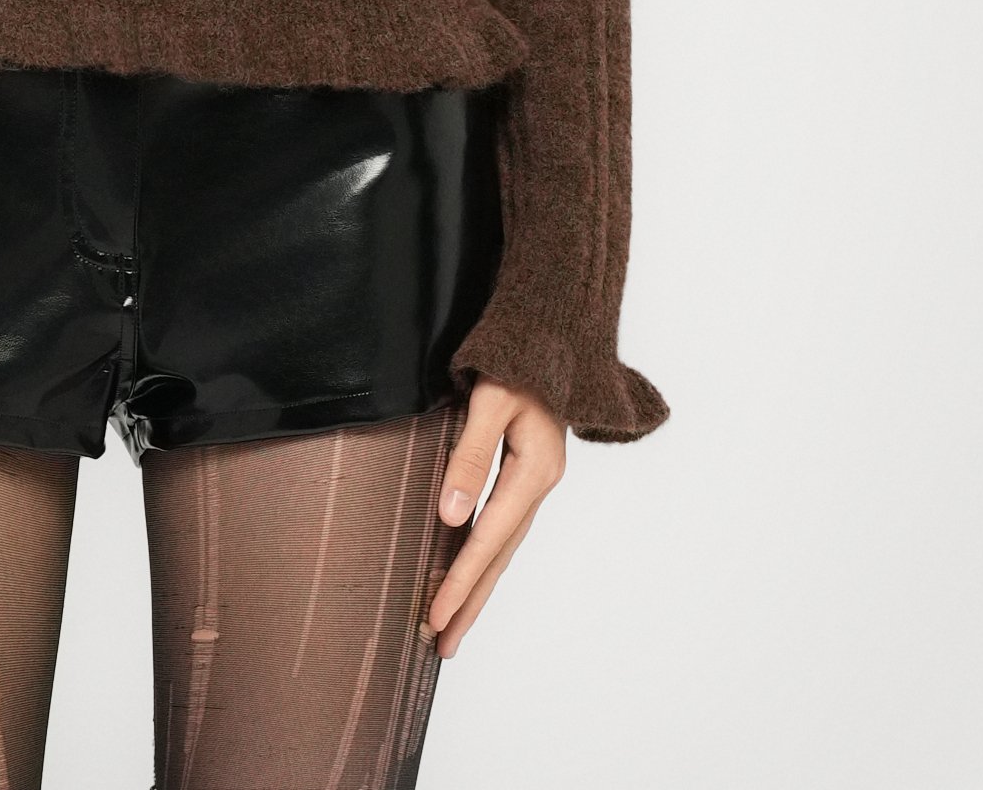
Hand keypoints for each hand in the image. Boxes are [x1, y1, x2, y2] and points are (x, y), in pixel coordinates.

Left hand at [421, 378, 566, 656]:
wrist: (548, 335)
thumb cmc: (516, 361)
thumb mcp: (490, 400)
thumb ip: (471, 456)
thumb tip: (451, 516)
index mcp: (534, 472)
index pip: (487, 540)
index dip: (459, 581)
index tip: (434, 616)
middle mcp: (538, 485)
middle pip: (499, 558)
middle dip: (469, 603)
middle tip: (442, 647)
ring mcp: (534, 482)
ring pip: (502, 548)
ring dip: (477, 589)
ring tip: (452, 628)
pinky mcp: (525, 475)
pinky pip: (502, 529)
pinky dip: (484, 560)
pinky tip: (470, 576)